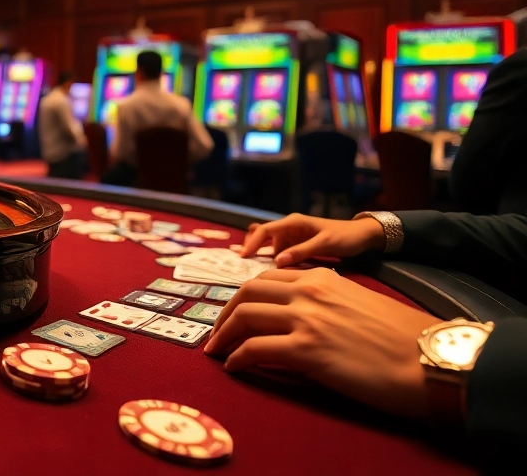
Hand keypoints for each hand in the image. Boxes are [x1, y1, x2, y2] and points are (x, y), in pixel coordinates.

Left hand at [204, 268, 439, 418]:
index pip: (268, 278)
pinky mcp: (305, 350)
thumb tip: (304, 319)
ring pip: (244, 317)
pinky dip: (237, 359)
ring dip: (223, 335)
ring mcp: (305, 319)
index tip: (236, 313)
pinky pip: (254, 350)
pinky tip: (235, 369)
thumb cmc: (403, 339)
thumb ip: (328, 303)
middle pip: (247, 292)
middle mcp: (309, 292)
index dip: (246, 296)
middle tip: (218, 333)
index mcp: (322, 278)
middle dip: (226, 312)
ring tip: (217, 353)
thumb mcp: (359, 304)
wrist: (430, 360)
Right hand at [239, 213, 385, 266]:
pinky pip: (281, 252)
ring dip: (264, 256)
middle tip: (244, 264)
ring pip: (270, 246)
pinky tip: (273, 273)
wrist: (362, 236)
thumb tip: (277, 262)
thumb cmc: (345, 237)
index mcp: (293, 222)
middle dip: (252, 247)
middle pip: (263, 236)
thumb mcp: (324, 244)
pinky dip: (275, 261)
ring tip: (257, 271)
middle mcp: (289, 228)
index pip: (265, 230)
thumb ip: (301, 252)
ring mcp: (293, 237)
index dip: (252, 243)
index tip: (243, 257)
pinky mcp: (297, 246)